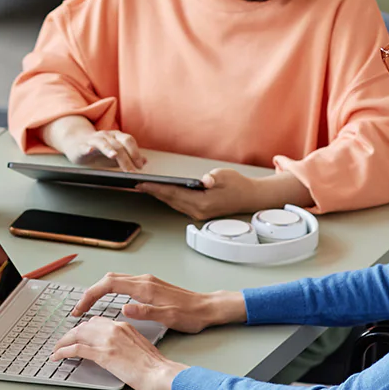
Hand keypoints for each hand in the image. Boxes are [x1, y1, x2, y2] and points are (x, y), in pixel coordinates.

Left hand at [48, 318, 186, 389]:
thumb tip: (114, 347)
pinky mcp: (103, 355)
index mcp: (123, 325)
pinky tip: (58, 356)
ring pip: (77, 335)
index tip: (77, 334)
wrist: (161, 373)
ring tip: (56, 349)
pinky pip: (76, 349)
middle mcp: (114, 329)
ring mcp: (108, 341)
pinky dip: (63, 351)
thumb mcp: (139, 345)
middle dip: (70, 334)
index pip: (96, 321)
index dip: (83, 328)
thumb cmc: (155, 365)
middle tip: (62, 342)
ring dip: (63, 342)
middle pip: (84, 326)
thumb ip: (125, 341)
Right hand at [61, 128, 145, 171]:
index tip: (140, 166)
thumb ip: (129, 157)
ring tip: (114, 156)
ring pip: (103, 143)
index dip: (135, 152)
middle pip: (118, 145)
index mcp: (116, 137)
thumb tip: (144, 161)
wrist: (76, 143)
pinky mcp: (81, 146)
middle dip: (126, 158)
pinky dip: (87, 148)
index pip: (128, 141)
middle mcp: (106, 136)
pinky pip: (85, 146)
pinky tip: (89, 150)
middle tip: (131, 171)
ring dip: (109, 149)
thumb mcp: (115, 154)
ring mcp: (93, 140)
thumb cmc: (98, 150)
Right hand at [72, 273, 242, 333]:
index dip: (91, 295)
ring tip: (89, 306)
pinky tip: (108, 301)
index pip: (108, 285)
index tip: (81, 308)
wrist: (208, 308)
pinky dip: (109, 291)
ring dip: (99, 291)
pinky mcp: (150, 286)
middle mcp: (143, 280)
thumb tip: (124, 308)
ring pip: (114, 280)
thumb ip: (145, 312)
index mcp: (145, 287)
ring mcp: (146, 282)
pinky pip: (123, 284)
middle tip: (79, 309)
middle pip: (108, 279)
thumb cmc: (191, 315)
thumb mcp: (168, 318)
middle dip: (90, 292)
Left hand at [139, 167, 258, 221]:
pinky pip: (179, 204)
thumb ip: (213, 178)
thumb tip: (203, 180)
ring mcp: (198, 213)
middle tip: (138, 184)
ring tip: (145, 187)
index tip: (144, 184)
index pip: (174, 194)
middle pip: (170, 200)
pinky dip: (168, 198)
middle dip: (153, 192)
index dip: (157, 188)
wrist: (250, 197)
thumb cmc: (238, 185)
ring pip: (173, 203)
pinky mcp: (199, 212)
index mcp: (203, 203)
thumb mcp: (225, 176)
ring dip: (159, 195)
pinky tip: (161, 192)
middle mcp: (198, 211)